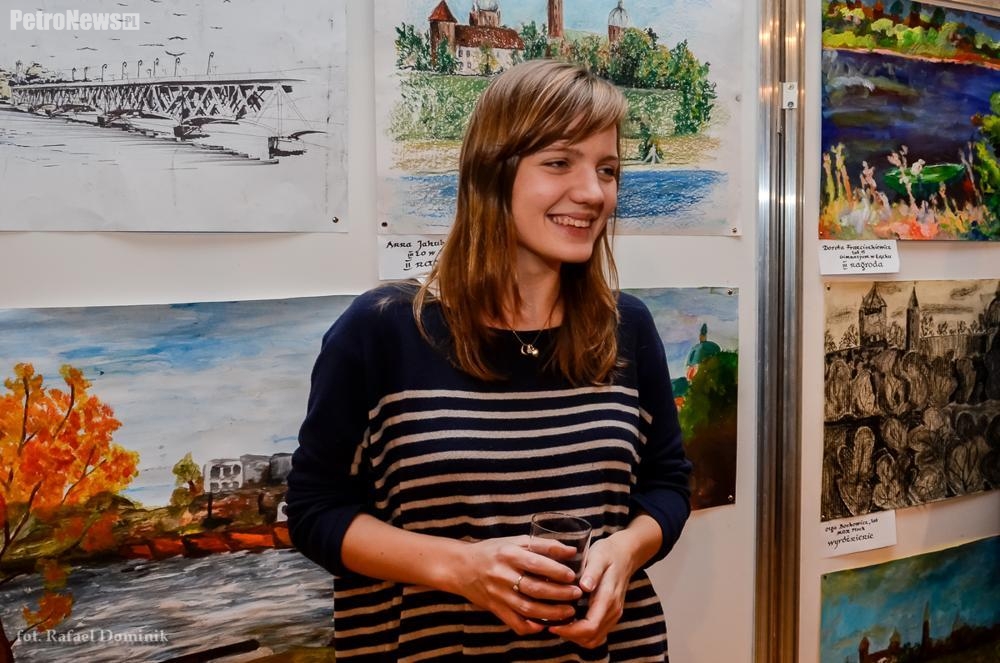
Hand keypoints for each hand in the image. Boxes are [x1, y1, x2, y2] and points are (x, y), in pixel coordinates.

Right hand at [448, 535, 583, 634]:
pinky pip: (515, 623)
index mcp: (509, 554)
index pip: (536, 563)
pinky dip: (531, 627)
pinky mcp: (495, 609)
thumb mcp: (515, 542)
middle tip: (576, 594)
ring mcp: (498, 594)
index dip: (556, 571)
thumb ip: (543, 545)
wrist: (462, 567)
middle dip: (559, 594)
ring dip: (551, 613)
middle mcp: (502, 575)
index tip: (572, 575)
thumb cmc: (494, 551)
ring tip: (568, 612)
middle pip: (534, 588)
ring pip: (528, 608)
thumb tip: (572, 550)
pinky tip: (545, 625)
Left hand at [546, 536, 633, 647]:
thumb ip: (592, 572)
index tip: (552, 625)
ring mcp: (613, 615)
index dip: (570, 631)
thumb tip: (584, 586)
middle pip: (591, 638)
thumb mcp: (598, 556)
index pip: (590, 626)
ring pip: (594, 639)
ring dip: (575, 637)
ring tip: (557, 624)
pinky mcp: (610, 615)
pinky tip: (568, 622)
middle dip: (569, 635)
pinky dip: (582, 634)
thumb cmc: (608, 554)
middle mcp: (613, 611)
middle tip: (550, 625)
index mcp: (608, 598)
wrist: (625, 554)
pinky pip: (597, 634)